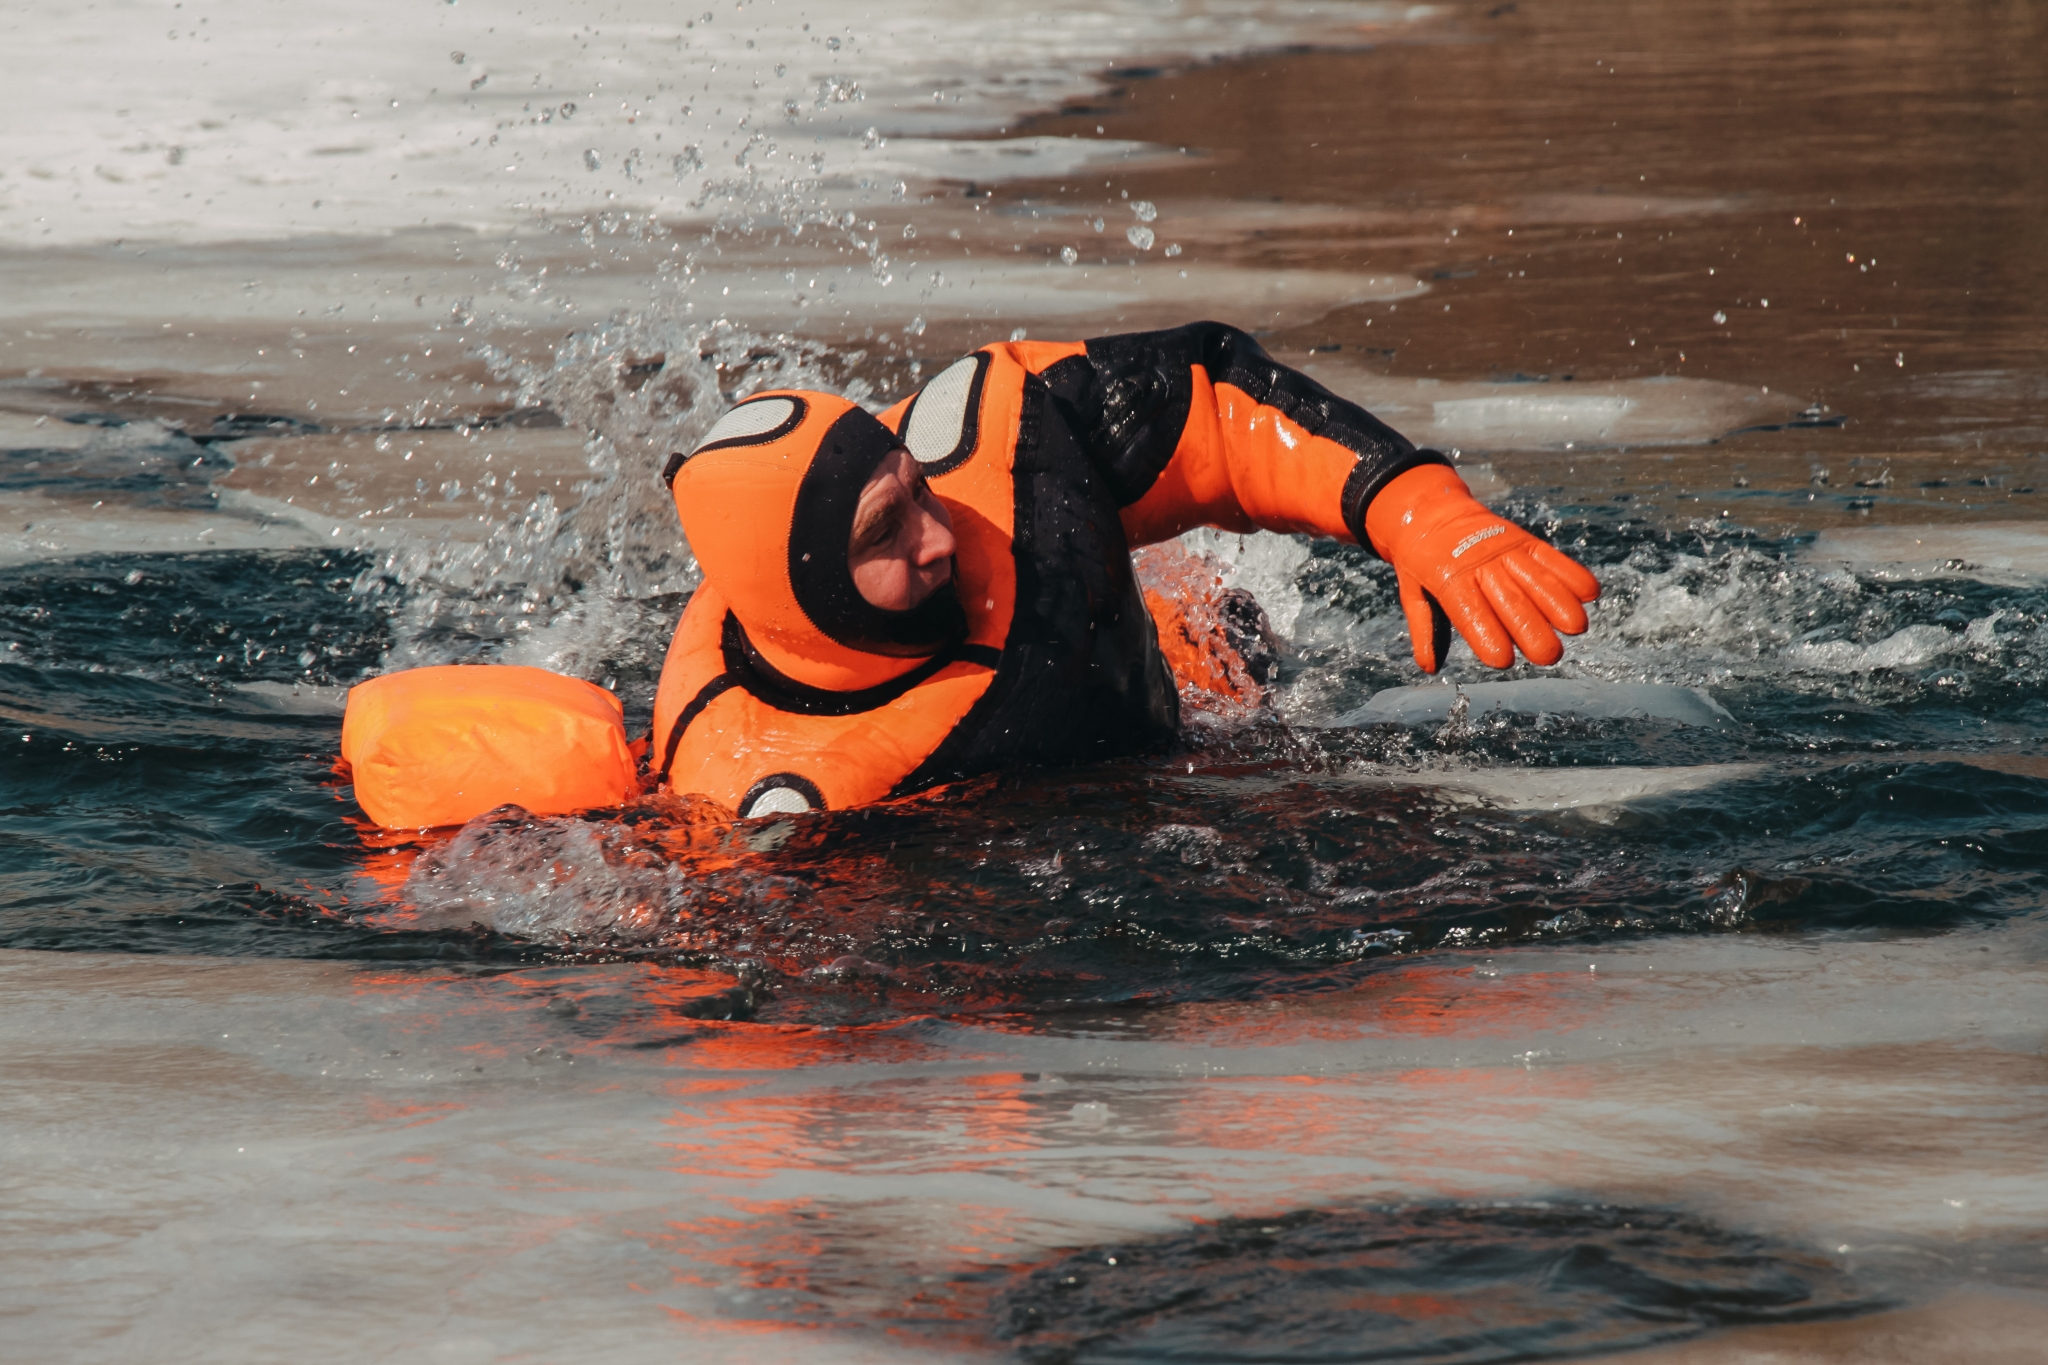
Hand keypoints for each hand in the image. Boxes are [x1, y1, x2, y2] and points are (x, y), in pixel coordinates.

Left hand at [1365, 463, 1600, 671]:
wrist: (1430, 509)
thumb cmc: (1420, 558)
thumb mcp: (1411, 590)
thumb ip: (1423, 628)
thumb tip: (1430, 667)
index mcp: (1447, 579)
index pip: (1469, 611)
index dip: (1487, 634)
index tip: (1503, 660)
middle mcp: (1479, 563)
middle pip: (1508, 599)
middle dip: (1530, 628)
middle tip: (1549, 656)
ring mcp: (1504, 549)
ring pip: (1534, 577)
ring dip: (1558, 602)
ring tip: (1576, 628)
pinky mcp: (1522, 540)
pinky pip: (1549, 557)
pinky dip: (1570, 573)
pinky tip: (1589, 593)